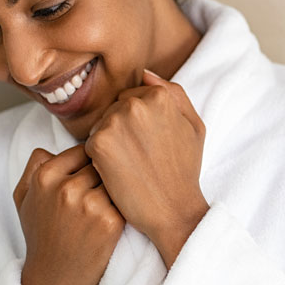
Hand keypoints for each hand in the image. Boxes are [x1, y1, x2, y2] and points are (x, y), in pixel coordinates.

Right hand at [13, 145, 125, 284]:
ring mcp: (88, 204)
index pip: (84, 149)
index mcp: (45, 176)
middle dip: (110, 174)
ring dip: (121, 187)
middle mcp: (65, 187)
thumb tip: (50, 146)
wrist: (53, 281)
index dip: (95, 162)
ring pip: (118, 179)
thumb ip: (33, 168)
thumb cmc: (41, 236)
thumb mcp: (24, 199)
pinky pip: (127, 199)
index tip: (98, 176)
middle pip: (104, 163)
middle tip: (111, 189)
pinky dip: (129, 204)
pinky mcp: (110, 222)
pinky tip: (124, 214)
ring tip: (120, 200)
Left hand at [84, 68, 209, 268]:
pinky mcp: (99, 143)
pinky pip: (90, 143)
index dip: (138, 122)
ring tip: (129, 165)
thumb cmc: (185, 170)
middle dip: (121, 129)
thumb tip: (145, 74)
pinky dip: (99, 158)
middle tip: (139, 157)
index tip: (148, 143)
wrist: (173, 210)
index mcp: (160, 96)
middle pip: (114, 108)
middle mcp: (136, 104)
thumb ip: (173, 93)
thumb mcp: (194, 125)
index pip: (132, 97)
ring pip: (101, 124)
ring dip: (109, 142)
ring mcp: (116, 122)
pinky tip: (117, 173)